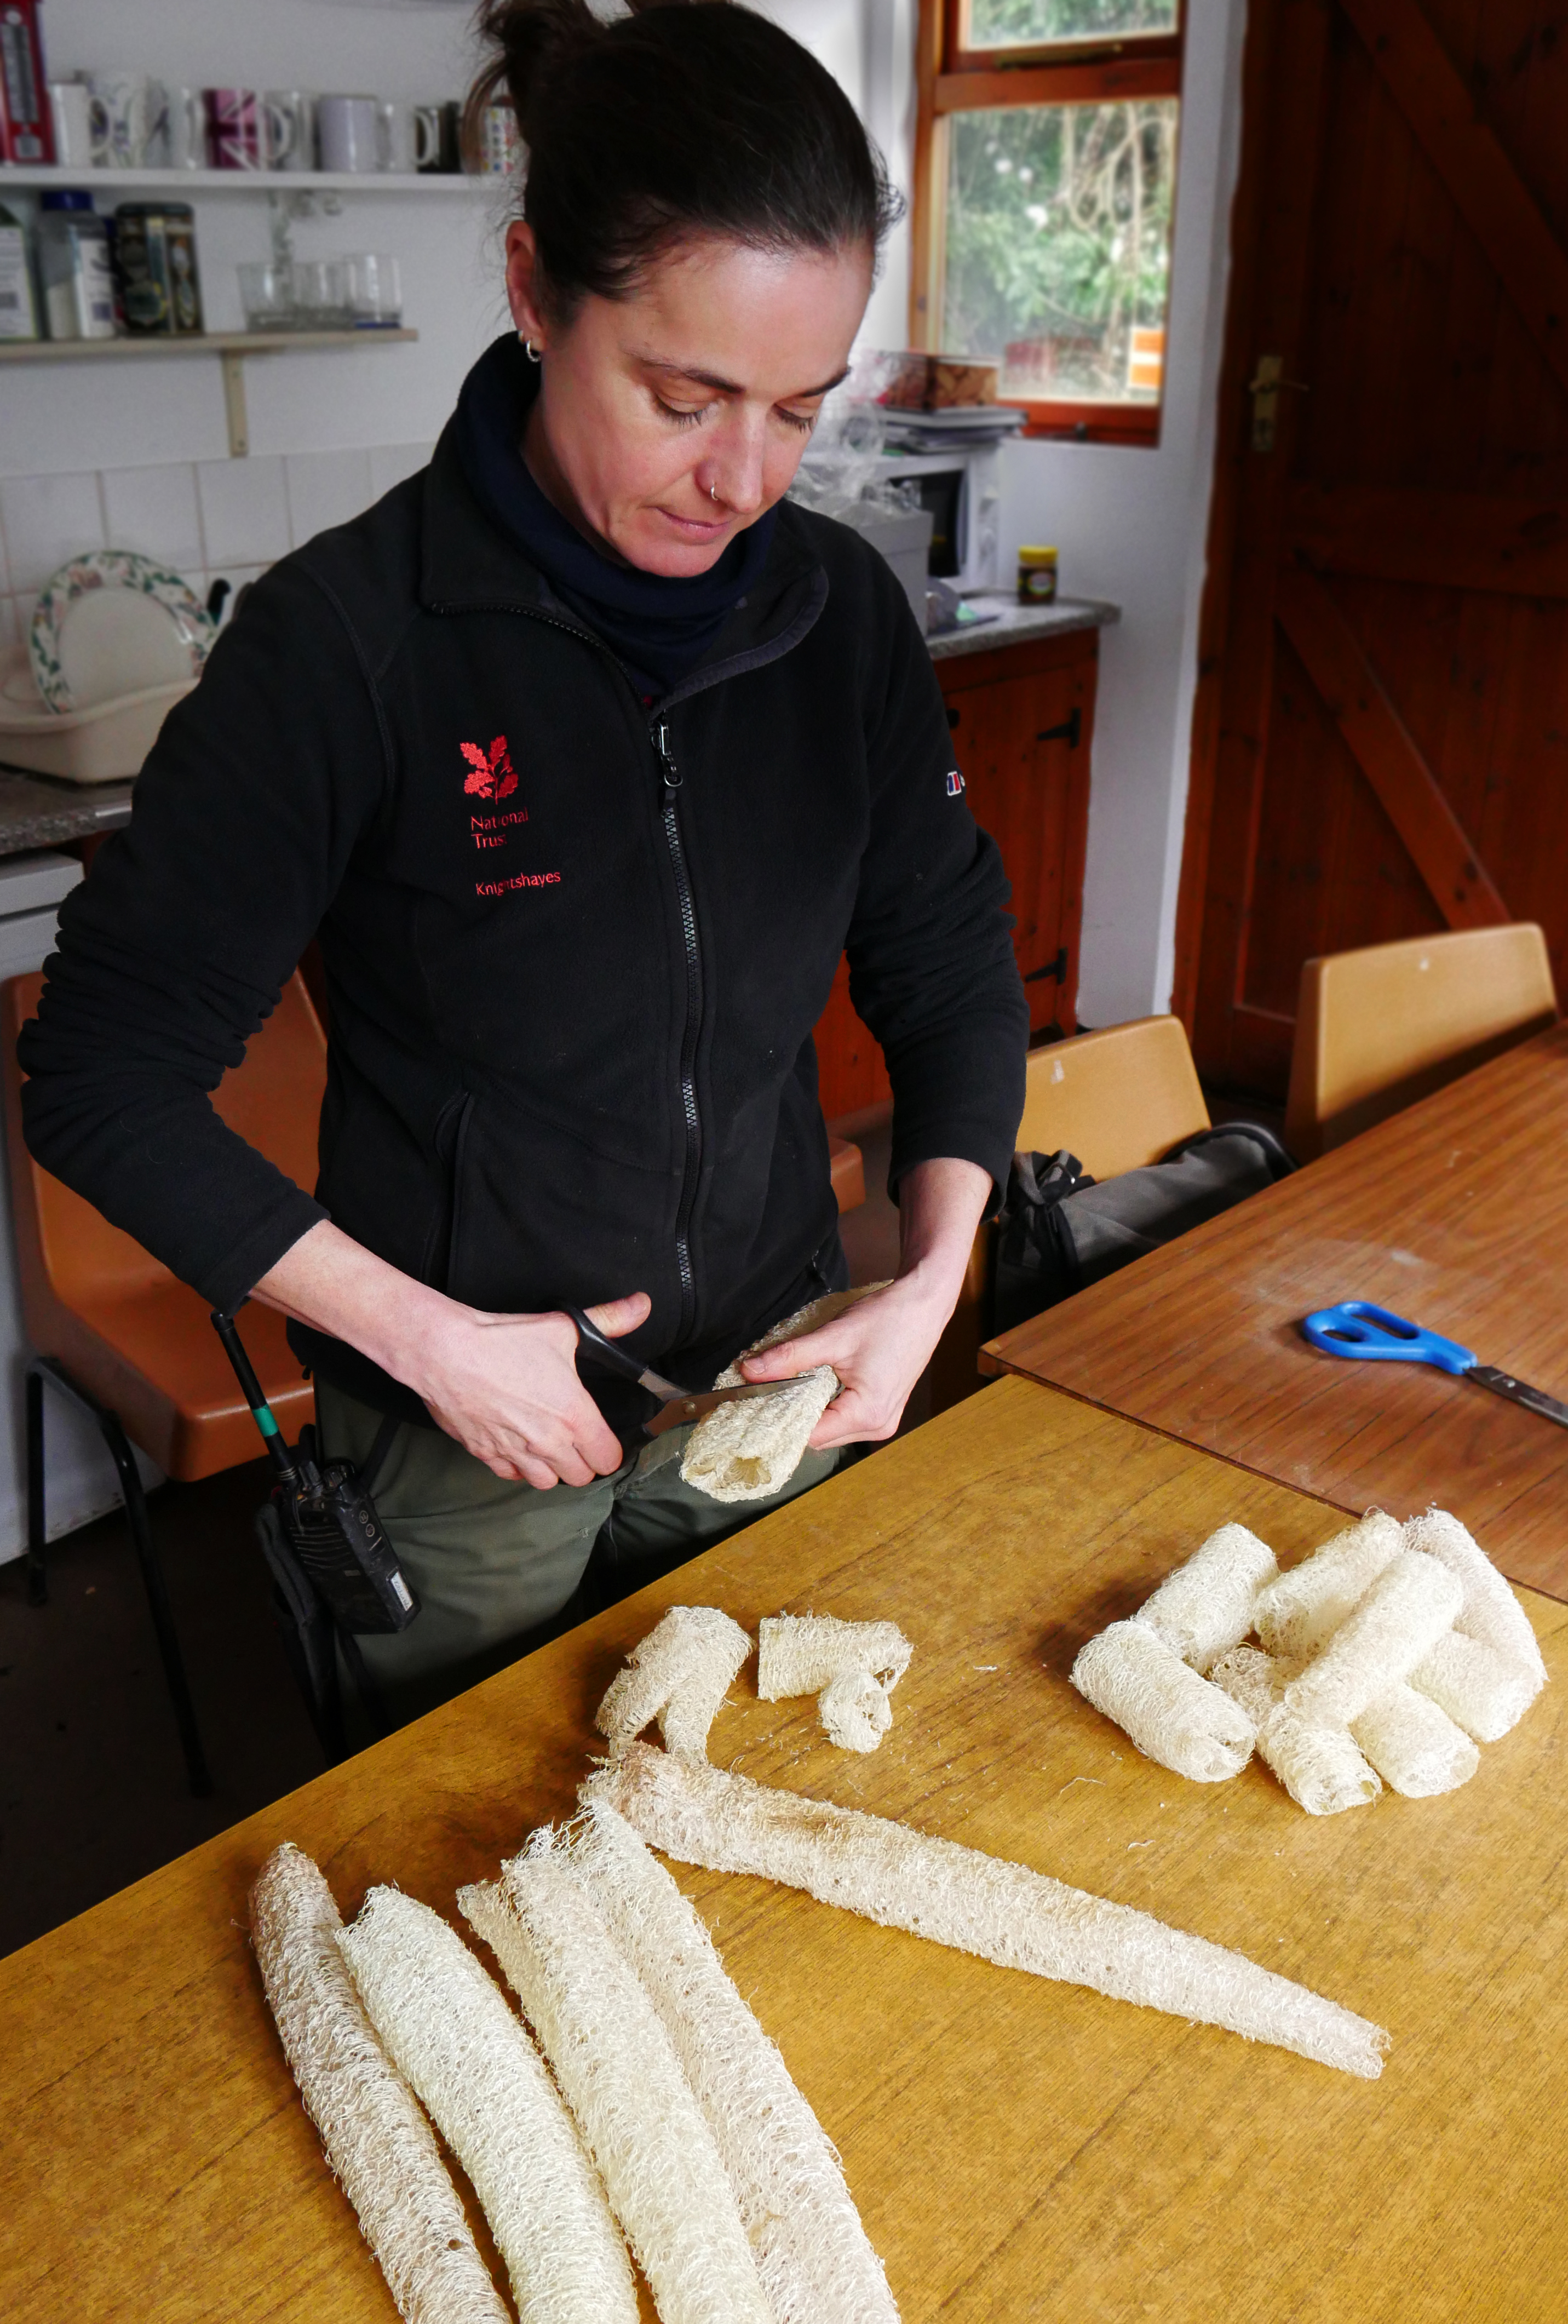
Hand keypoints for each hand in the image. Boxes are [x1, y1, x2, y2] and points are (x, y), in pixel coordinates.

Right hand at [253, 1221, 650, 1491]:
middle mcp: (548, 1443)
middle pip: (580, 1476)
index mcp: (575, 1417)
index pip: (608, 1459)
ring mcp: (515, 1453)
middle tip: (572, 1436)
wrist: (446, 1352)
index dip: (607, 1448)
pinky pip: (511, 1476)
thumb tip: (641, 1305)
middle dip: (581, 1459)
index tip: (599, 1434)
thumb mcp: (563, 1328)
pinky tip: (515, 1442)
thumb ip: (609, 1320)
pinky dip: (517, 1466)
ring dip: (549, 1467)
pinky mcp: (485, 1455)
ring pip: (546, 1482)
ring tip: (545, 1442)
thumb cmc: (503, 1341)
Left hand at [736, 1274, 950, 1447]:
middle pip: (818, 1437)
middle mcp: (878, 1426)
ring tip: (789, 1383)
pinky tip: (813, 1384)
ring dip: (808, 1410)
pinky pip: (844, 1419)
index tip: (751, 1403)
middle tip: (764, 1389)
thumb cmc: (888, 1318)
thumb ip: (790, 1357)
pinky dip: (825, 1405)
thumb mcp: (833, 1337)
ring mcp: (884, 1420)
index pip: (808, 1435)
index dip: (778, 1420)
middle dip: (791, 1415)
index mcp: (868, 1414)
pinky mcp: (883, 1409)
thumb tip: (748, 1371)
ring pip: (830, 1429)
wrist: (925, 1303)